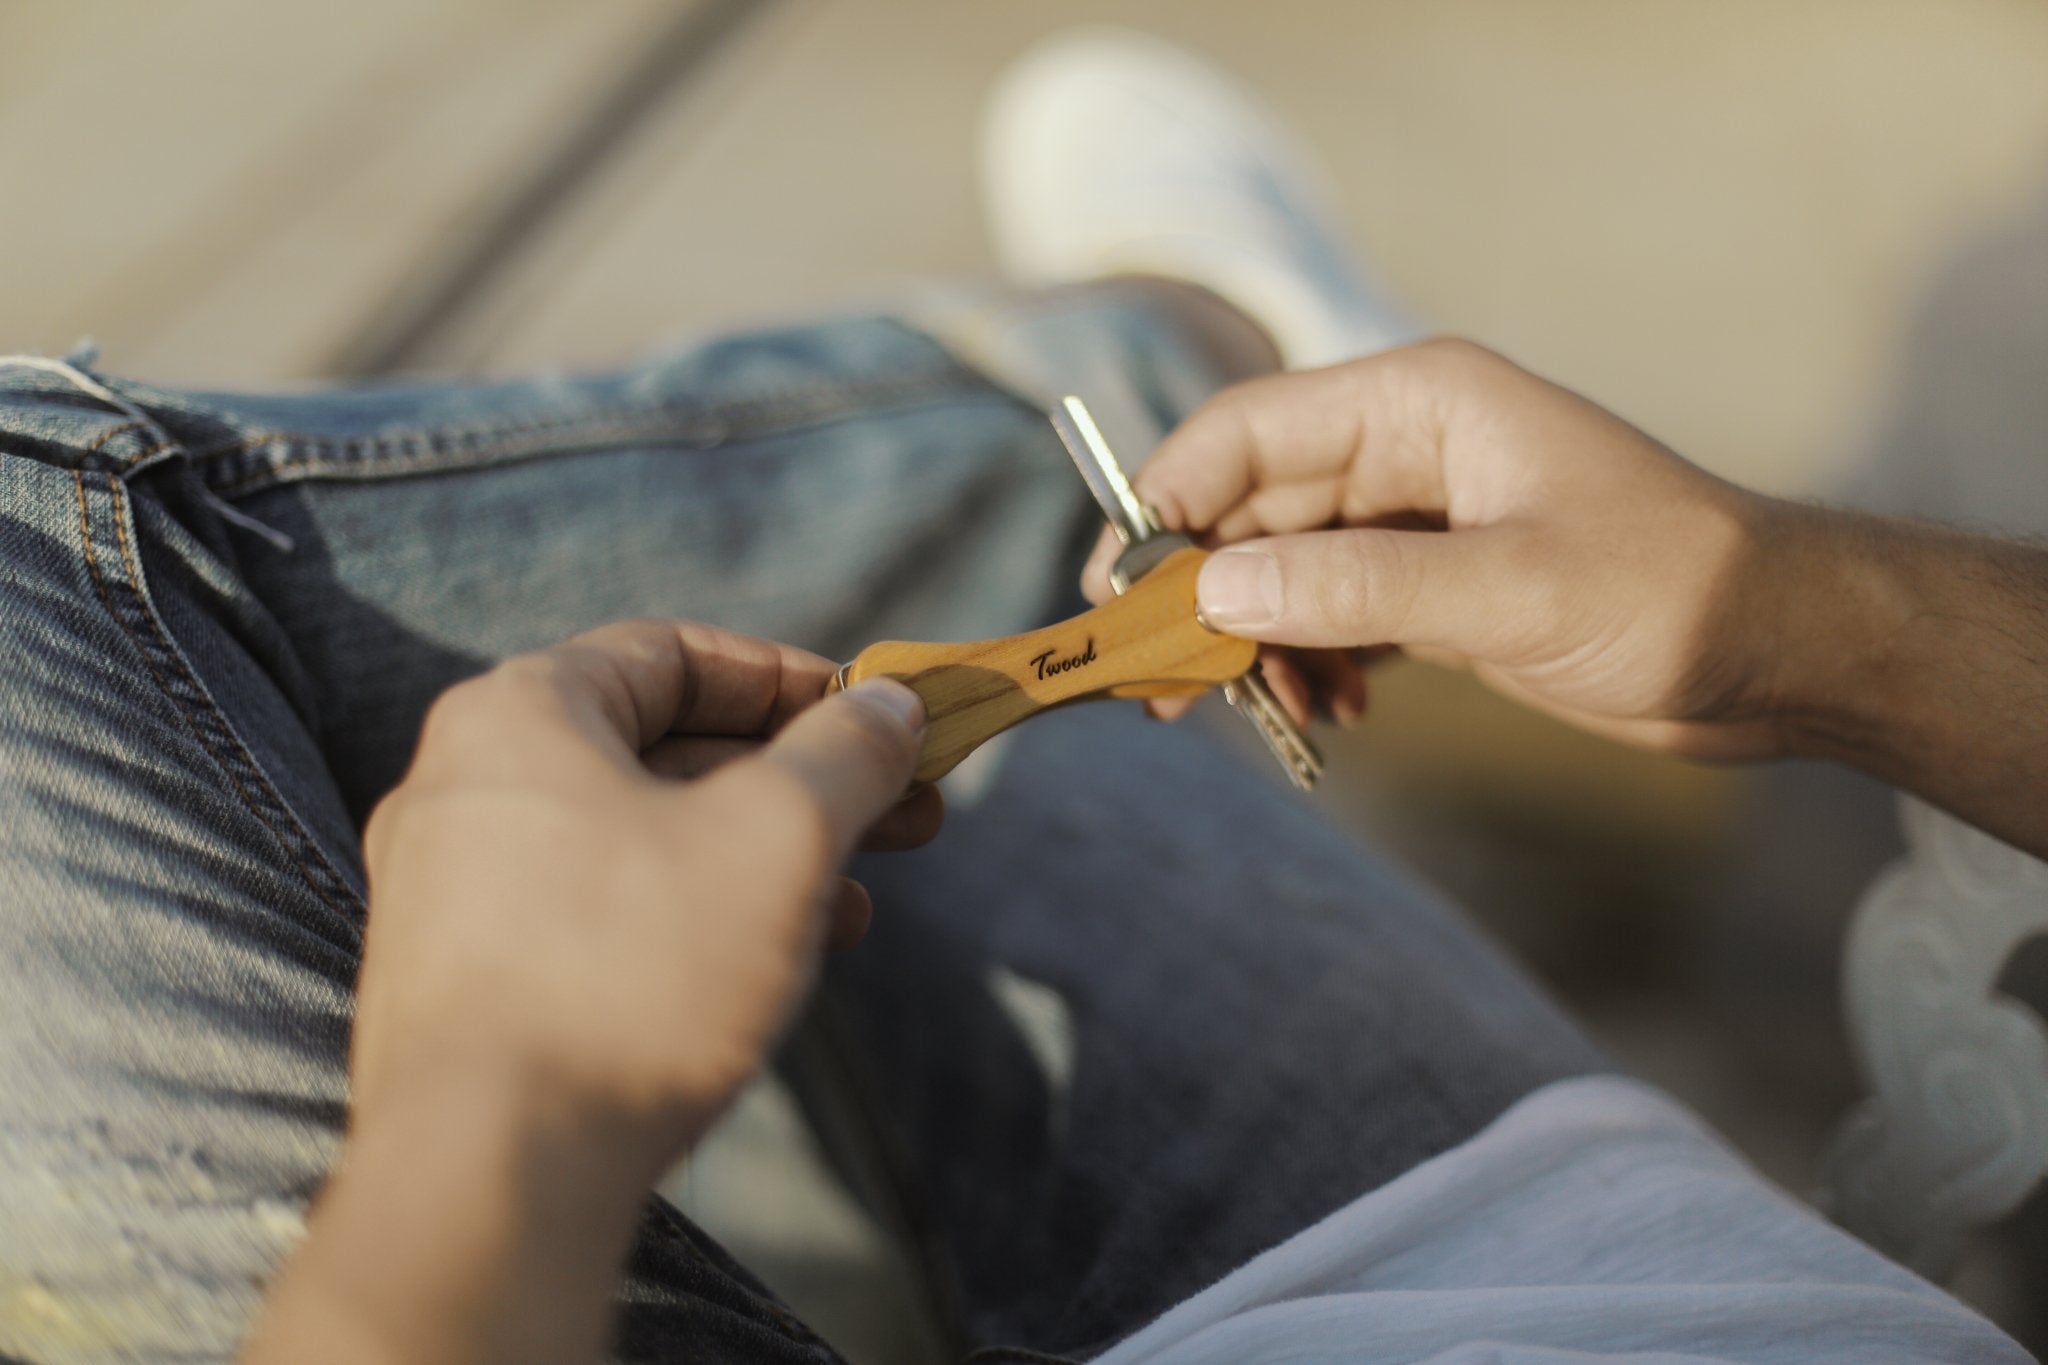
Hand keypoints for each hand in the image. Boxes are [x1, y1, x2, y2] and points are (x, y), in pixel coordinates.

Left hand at [352, 619, 934, 1167]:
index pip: (669, 653)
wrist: (491, 1174)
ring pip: (635, 843)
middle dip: (795, 782)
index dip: (788, 677)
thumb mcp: (777, 836)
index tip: (871, 714)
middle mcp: (466, 789)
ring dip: (755, 861)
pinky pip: (596, 917)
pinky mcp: (465, 986)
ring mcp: (453, 894)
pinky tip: (768, 971)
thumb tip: (892, 705)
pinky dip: (689, 922)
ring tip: (857, 909)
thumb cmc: (631, 974)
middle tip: (904, 812)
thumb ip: (845, 754)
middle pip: (660, 752)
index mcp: (520, 715)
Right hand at [1084, 340, 1798, 760]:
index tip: (1118, 591)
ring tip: (1266, 715)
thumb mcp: (1510, 589)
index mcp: (1418, 404)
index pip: (1246, 432)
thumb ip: (1357, 587)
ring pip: (1282, 570)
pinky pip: (1331, 614)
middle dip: (1200, 593)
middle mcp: (1404, 450)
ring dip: (1255, 642)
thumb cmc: (1672, 590)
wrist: (1780, 652)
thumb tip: (1212, 591)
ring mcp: (1418, 520)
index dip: (1167, 501)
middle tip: (1161, 687)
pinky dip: (1312, 662)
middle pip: (1249, 507)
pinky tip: (1337, 714)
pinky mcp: (1436, 586)